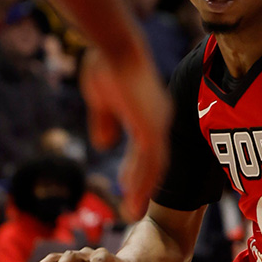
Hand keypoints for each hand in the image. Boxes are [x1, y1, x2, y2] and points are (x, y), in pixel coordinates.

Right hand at [80, 48, 172, 219]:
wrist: (114, 47)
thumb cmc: (107, 65)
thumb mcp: (103, 100)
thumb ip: (106, 123)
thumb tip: (105, 145)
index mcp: (150, 113)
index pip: (148, 148)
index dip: (138, 169)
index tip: (127, 184)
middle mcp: (159, 119)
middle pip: (155, 162)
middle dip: (143, 185)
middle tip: (132, 209)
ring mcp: (158, 123)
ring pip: (154, 166)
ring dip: (142, 191)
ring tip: (131, 214)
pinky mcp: (151, 126)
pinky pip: (150, 161)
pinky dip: (141, 181)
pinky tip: (131, 197)